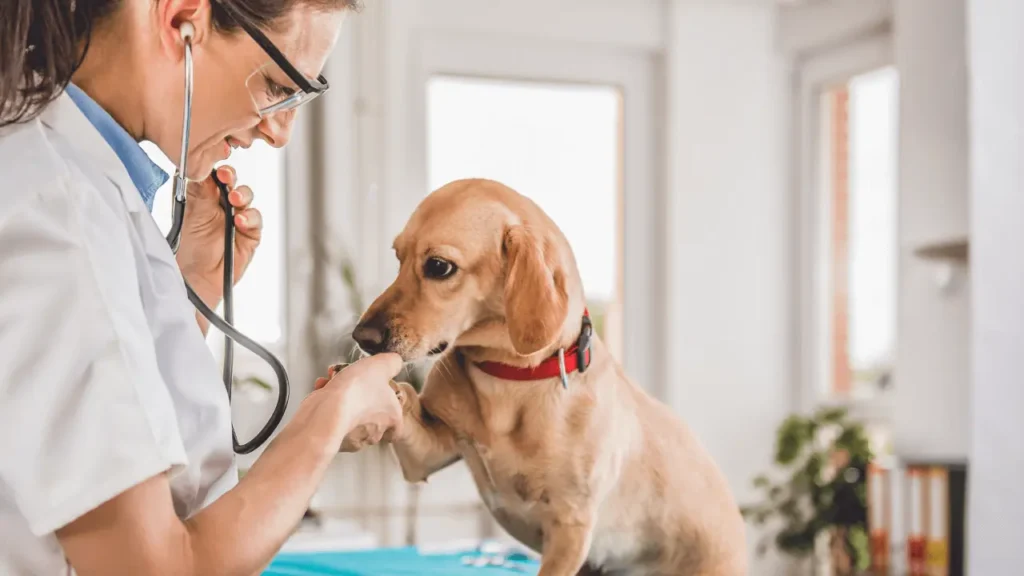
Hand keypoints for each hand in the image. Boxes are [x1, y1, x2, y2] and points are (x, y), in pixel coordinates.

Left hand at [175, 165, 261, 304]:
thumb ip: (200, 192)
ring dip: (243, 195)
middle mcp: (222, 206)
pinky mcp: (250, 234)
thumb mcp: (191, 215)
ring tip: (235, 200)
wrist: (197, 277)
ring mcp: (238, 219)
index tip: (215, 166)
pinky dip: (250, 217)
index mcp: (205, 199)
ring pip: (247, 198)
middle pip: (233, 183)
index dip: (216, 169)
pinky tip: (240, 221)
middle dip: (231, 178)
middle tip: (226, 177)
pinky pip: (256, 220)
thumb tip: (204, 168)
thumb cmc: (190, 249)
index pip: (214, 176)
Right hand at [313, 355, 404, 451]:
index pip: (397, 425)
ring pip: (350, 411)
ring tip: (334, 378)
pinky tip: (324, 387)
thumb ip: (393, 363)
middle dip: (361, 393)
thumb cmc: (357, 390)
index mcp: (392, 416)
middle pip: (372, 414)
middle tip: (353, 379)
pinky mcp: (332, 432)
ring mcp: (353, 435)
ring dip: (342, 393)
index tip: (383, 399)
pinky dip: (328, 399)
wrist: (327, 410)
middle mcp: (374, 430)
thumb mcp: (382, 365)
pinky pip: (333, 414)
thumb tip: (395, 362)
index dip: (391, 413)